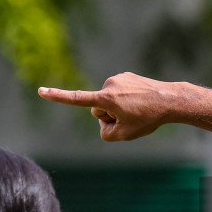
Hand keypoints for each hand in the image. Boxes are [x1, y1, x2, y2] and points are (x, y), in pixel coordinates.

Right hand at [38, 73, 183, 140]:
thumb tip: (103, 122)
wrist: (170, 99)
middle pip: (98, 108)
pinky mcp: (126, 76)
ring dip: (119, 108)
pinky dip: (126, 100)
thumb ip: (105, 134)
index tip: (41, 91)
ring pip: (109, 101)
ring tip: (138, 109)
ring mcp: (118, 78)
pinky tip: (141, 102)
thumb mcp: (124, 135)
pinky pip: (119, 94)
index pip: (77, 98)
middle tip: (130, 118)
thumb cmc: (148, 118)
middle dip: (109, 116)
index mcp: (106, 98)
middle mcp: (109, 84)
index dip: (58, 97)